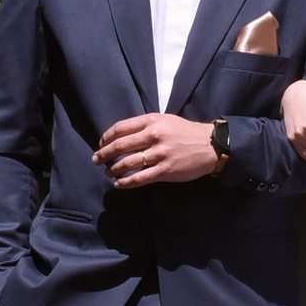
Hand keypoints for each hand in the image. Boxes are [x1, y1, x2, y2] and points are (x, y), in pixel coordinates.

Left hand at [94, 113, 223, 187]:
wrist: (210, 146)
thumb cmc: (185, 133)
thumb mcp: (165, 121)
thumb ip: (146, 125)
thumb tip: (123, 135)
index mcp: (151, 121)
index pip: (121, 128)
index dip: (106, 138)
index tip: (100, 144)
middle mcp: (154, 136)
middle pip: (120, 145)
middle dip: (104, 154)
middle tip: (96, 160)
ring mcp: (159, 154)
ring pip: (128, 163)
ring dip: (113, 169)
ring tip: (107, 172)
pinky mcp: (165, 170)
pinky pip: (140, 177)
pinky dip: (126, 182)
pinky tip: (119, 184)